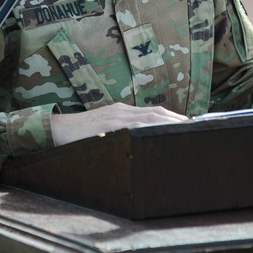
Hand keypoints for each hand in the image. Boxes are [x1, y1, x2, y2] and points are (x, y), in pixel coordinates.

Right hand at [50, 102, 186, 146]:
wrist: (57, 130)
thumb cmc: (79, 133)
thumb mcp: (103, 128)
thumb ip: (121, 131)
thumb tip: (140, 141)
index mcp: (121, 112)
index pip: (153, 112)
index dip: (172, 117)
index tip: (188, 124)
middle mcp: (121, 111)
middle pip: (155, 113)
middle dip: (176, 120)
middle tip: (196, 128)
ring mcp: (115, 117)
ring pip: (149, 118)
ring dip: (169, 123)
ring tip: (186, 130)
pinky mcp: (108, 125)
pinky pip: (134, 126)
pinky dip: (151, 128)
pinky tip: (161, 133)